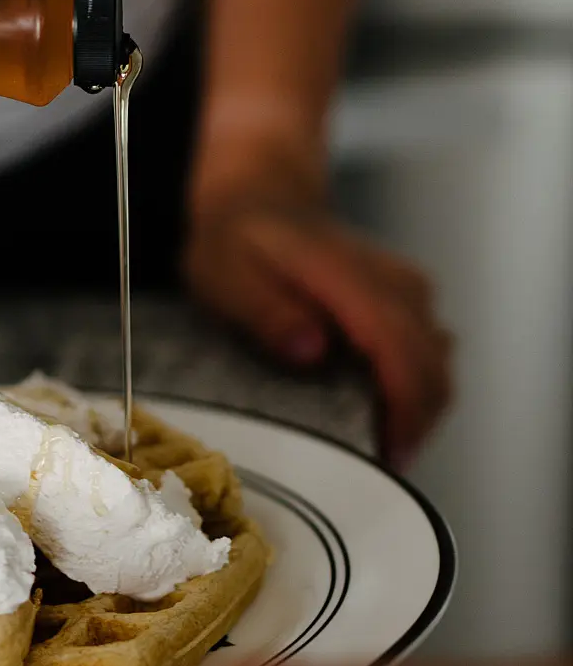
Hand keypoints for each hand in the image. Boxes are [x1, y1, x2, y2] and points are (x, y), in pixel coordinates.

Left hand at [184, 190, 452, 467]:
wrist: (265, 200)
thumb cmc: (239, 242)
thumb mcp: (227, 275)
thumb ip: (268, 311)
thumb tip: (312, 349)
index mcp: (348, 277)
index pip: (397, 344)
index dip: (401, 406)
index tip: (389, 452)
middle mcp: (393, 281)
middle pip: (432, 363)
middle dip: (415, 423)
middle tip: (378, 465)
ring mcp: (408, 289)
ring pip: (439, 362)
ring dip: (419, 410)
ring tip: (379, 448)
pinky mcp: (411, 301)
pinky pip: (431, 353)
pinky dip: (416, 390)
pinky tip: (384, 417)